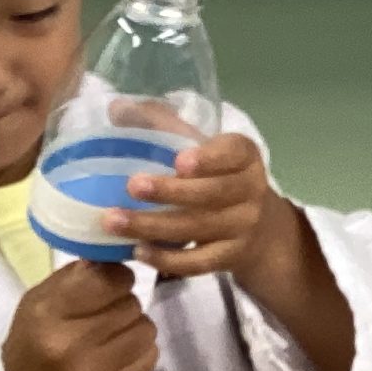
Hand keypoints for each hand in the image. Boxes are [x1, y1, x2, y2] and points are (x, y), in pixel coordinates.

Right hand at [2, 261, 157, 370]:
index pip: (109, 280)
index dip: (116, 277)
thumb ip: (79, 274)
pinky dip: (140, 349)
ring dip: (134, 326)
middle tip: (106, 312)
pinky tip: (118, 352)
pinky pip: (150, 356)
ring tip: (113, 332)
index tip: (110, 283)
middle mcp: (70, 344)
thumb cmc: (34, 335)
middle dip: (123, 302)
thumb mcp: (42, 297)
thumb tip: (115, 257)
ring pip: (146, 329)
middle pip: (131, 304)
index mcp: (49, 313)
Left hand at [113, 133, 359, 370]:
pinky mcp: (232, 257)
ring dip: (154, 226)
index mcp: (244, 155)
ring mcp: (244, 226)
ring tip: (114, 221)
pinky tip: (138, 251)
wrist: (256, 226)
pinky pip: (199, 262)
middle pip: (212, 193)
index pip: (232, 152)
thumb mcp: (200, 146)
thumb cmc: (216, 175)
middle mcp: (251, 189)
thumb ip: (162, 125)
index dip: (208, 158)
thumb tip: (116, 108)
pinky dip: (167, 259)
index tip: (179, 161)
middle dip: (170, 191)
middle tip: (131, 186)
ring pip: (199, 228)